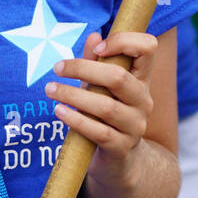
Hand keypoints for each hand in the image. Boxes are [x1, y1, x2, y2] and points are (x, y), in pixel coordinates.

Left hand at [45, 30, 155, 179]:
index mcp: (140, 79)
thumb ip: (96, 63)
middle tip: (57, 68)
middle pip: (119, 77)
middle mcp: (143, 100)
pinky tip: (59, 111)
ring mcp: (135, 125)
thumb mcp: (101, 88)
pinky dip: (76, 119)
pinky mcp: (121, 148)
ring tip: (50, 89)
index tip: (98, 47)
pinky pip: (99, 132)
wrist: (119, 162)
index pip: (148, 48)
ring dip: (73, 95)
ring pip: (106, 106)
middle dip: (84, 68)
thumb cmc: (105, 117)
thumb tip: (93, 35)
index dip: (124, 41)